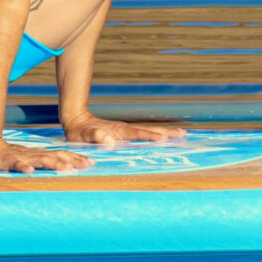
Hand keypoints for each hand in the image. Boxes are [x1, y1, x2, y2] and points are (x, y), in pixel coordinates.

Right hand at [0, 141, 93, 173]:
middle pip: (55, 156)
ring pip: (39, 159)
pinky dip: (23, 167)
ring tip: (64, 168)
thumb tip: (70, 167)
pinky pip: (15, 164)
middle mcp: (34, 154)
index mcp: (41, 154)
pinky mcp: (7, 161)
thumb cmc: (13, 157)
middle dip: (71, 160)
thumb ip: (48, 162)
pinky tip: (29, 171)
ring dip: (52, 163)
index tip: (92, 162)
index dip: (76, 158)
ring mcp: (21, 157)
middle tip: (85, 165)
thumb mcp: (33, 160)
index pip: (62, 155)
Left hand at [59, 115, 186, 145]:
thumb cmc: (79, 132)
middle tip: (184, 134)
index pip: (138, 134)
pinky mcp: (126, 135)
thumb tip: (108, 139)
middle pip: (149, 130)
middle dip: (166, 132)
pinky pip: (144, 135)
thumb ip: (94, 136)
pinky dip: (156, 136)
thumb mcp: (83, 135)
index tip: (164, 137)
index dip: (150, 136)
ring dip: (165, 133)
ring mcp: (126, 132)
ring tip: (181, 134)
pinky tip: (165, 139)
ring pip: (149, 131)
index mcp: (118, 132)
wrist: (76, 121)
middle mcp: (125, 130)